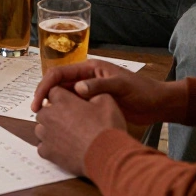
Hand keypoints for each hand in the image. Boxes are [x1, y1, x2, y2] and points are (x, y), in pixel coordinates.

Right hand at [33, 61, 185, 125]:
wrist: (158, 104)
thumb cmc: (142, 90)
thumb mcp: (121, 86)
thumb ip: (100, 85)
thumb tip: (78, 88)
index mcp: (89, 68)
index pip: (59, 73)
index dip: (45, 86)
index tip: (38, 102)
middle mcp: (85, 78)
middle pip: (57, 85)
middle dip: (44, 97)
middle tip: (37, 115)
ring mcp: (88, 92)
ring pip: (63, 98)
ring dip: (53, 107)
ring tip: (46, 122)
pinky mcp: (92, 105)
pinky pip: (73, 108)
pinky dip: (64, 115)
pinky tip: (60, 127)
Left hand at [34, 87, 124, 174]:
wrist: (107, 156)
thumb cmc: (107, 128)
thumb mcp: (106, 100)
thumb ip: (91, 91)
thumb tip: (85, 91)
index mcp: (62, 100)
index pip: (53, 91)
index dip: (63, 96)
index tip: (71, 103)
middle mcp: (49, 115)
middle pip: (45, 110)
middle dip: (55, 113)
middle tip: (72, 120)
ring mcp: (46, 135)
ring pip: (41, 128)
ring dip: (50, 129)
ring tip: (68, 135)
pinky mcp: (47, 152)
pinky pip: (42, 146)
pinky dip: (50, 147)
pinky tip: (64, 148)